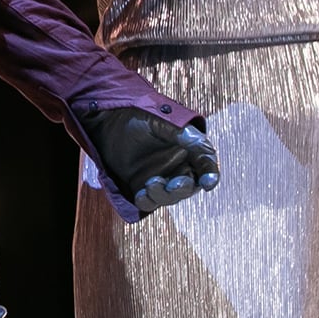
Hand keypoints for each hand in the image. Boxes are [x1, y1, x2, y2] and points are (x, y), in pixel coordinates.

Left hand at [79, 106, 220, 214]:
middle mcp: (176, 165)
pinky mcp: (140, 186)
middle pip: (188, 186)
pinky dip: (148, 201)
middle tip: (172, 185)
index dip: (210, 174)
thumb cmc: (139, 115)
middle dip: (182, 189)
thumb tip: (207, 150)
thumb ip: (186, 136)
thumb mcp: (164, 123)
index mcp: (188, 149)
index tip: (209, 183)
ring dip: (164, 196)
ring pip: (170, 197)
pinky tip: (141, 194)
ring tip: (150, 184)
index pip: (205, 164)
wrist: (108, 118)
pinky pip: (149, 202)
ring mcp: (159, 177)